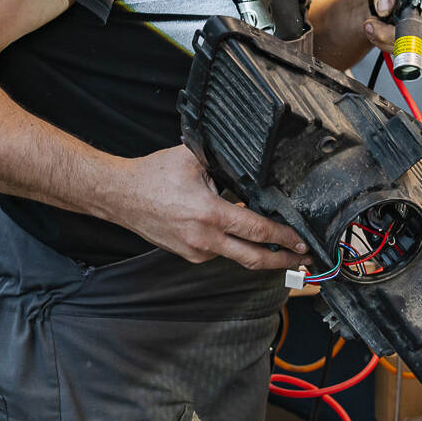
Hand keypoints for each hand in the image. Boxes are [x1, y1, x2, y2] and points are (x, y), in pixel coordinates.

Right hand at [108, 146, 308, 269]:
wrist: (121, 196)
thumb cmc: (153, 176)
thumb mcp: (194, 159)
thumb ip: (225, 165)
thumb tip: (252, 169)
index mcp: (210, 214)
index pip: (257, 231)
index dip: (283, 238)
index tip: (300, 242)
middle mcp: (204, 239)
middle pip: (253, 258)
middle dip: (281, 261)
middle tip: (300, 259)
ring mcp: (195, 251)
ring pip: (236, 256)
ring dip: (256, 252)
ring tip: (276, 247)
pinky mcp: (188, 255)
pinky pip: (218, 252)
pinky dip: (232, 244)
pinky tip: (236, 233)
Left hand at [361, 0, 421, 55]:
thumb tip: (384, 7)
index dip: (408, 28)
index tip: (384, 28)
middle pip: (421, 35)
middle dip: (390, 36)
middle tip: (371, 26)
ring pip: (414, 45)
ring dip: (387, 41)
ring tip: (373, 26)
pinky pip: (410, 47)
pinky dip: (390, 43)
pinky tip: (381, 31)